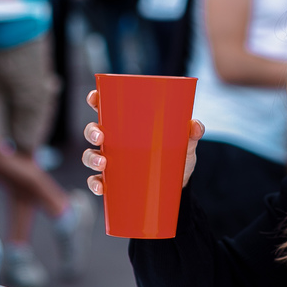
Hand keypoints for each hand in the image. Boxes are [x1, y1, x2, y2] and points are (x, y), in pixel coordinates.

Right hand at [81, 89, 205, 195]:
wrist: (179, 188)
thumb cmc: (177, 158)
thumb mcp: (185, 145)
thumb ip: (191, 134)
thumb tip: (195, 125)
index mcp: (128, 125)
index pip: (106, 108)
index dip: (95, 100)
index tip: (94, 98)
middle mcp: (116, 141)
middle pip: (94, 130)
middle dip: (91, 131)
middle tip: (100, 136)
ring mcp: (113, 161)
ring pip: (91, 156)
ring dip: (92, 158)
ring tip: (103, 164)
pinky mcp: (114, 182)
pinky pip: (97, 181)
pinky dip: (95, 184)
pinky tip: (101, 187)